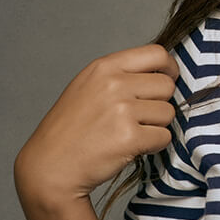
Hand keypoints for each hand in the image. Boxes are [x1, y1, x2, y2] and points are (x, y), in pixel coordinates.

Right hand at [14, 44, 178, 209]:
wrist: (50, 166)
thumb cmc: (70, 129)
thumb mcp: (89, 86)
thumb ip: (122, 75)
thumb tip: (163, 72)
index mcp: (104, 67)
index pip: (157, 54)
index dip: (169, 68)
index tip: (168, 78)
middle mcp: (113, 84)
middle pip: (167, 85)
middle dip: (159, 102)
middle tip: (138, 117)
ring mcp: (122, 110)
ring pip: (168, 112)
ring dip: (156, 126)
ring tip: (129, 132)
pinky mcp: (130, 137)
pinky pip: (164, 136)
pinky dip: (153, 145)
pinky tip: (131, 147)